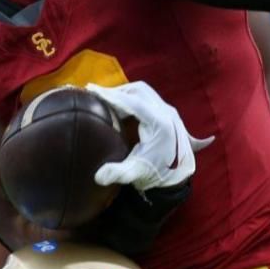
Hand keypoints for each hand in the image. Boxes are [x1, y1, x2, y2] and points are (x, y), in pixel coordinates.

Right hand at [84, 82, 214, 191]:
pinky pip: (148, 98)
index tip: (92, 89)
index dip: (111, 95)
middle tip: (97, 96)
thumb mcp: (135, 174)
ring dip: (125, 93)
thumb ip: (117, 173)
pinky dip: (132, 98)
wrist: (178, 179)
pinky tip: (121, 108)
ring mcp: (169, 112)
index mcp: (160, 123)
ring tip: (108, 101)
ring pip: (144, 92)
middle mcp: (167, 113)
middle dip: (117, 92)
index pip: (133, 102)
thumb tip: (97, 176)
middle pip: (139, 91)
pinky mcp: (168, 114)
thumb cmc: (157, 175)